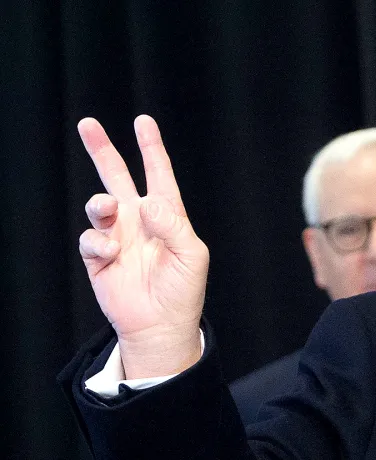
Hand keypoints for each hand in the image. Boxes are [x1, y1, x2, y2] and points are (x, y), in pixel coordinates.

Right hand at [77, 115, 207, 377]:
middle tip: (88, 123)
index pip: (158, 175)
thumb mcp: (192, 256)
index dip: (152, 149)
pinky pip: (91, 238)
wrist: (161, 325)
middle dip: (103, 150)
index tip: (144, 121)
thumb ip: (174, 225)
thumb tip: (148, 202)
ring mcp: (118, 237)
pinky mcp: (99, 257)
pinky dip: (99, 242)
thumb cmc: (184, 291)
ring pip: (98, 203)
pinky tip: (112, 255)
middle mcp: (139, 221)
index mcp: (167, 216)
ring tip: (108, 207)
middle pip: (118, 176)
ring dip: (100, 202)